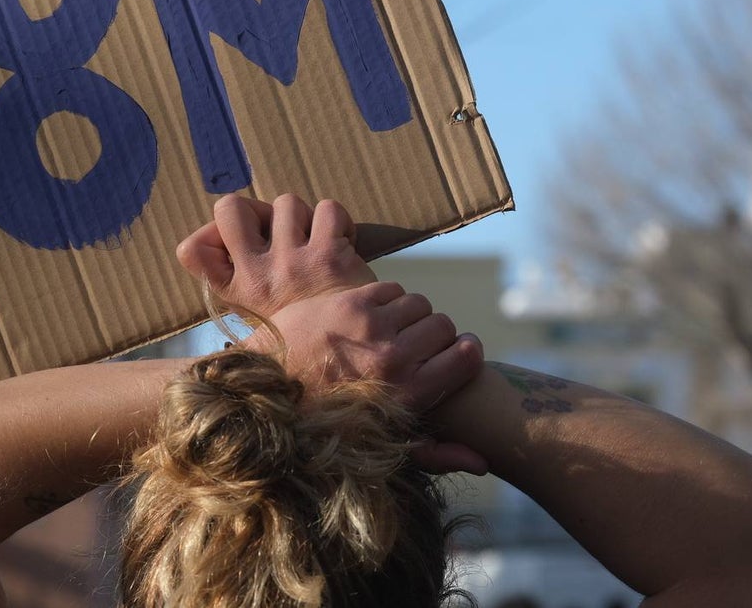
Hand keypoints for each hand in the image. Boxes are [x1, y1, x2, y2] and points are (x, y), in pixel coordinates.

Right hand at [176, 194, 375, 315]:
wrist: (353, 351)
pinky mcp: (328, 255)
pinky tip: (341, 242)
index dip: (212, 233)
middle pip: (229, 207)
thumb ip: (238, 280)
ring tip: (315, 242)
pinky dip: (338, 220)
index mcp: (236, 291)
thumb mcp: (258, 315)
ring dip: (304, 217)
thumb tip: (222, 238)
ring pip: (286, 203)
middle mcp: (257, 275)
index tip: (238, 242)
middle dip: (256, 209)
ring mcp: (291, 263)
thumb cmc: (307, 330)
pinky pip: (328, 209)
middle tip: (277, 230)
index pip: (191, 250)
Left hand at [261, 282, 487, 474]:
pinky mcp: (351, 302)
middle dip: (435, 333)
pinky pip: (391, 288)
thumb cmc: (329, 426)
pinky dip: (386, 299)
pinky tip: (368, 317)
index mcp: (409, 393)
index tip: (456, 353)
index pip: (466, 357)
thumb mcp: (384, 447)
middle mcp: (395, 358)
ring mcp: (372, 327)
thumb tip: (483, 462)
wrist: (268, 393)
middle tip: (415, 343)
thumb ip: (437, 453)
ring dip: (410, 314)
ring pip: (419, 303)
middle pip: (444, 326)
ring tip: (390, 329)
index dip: (465, 351)